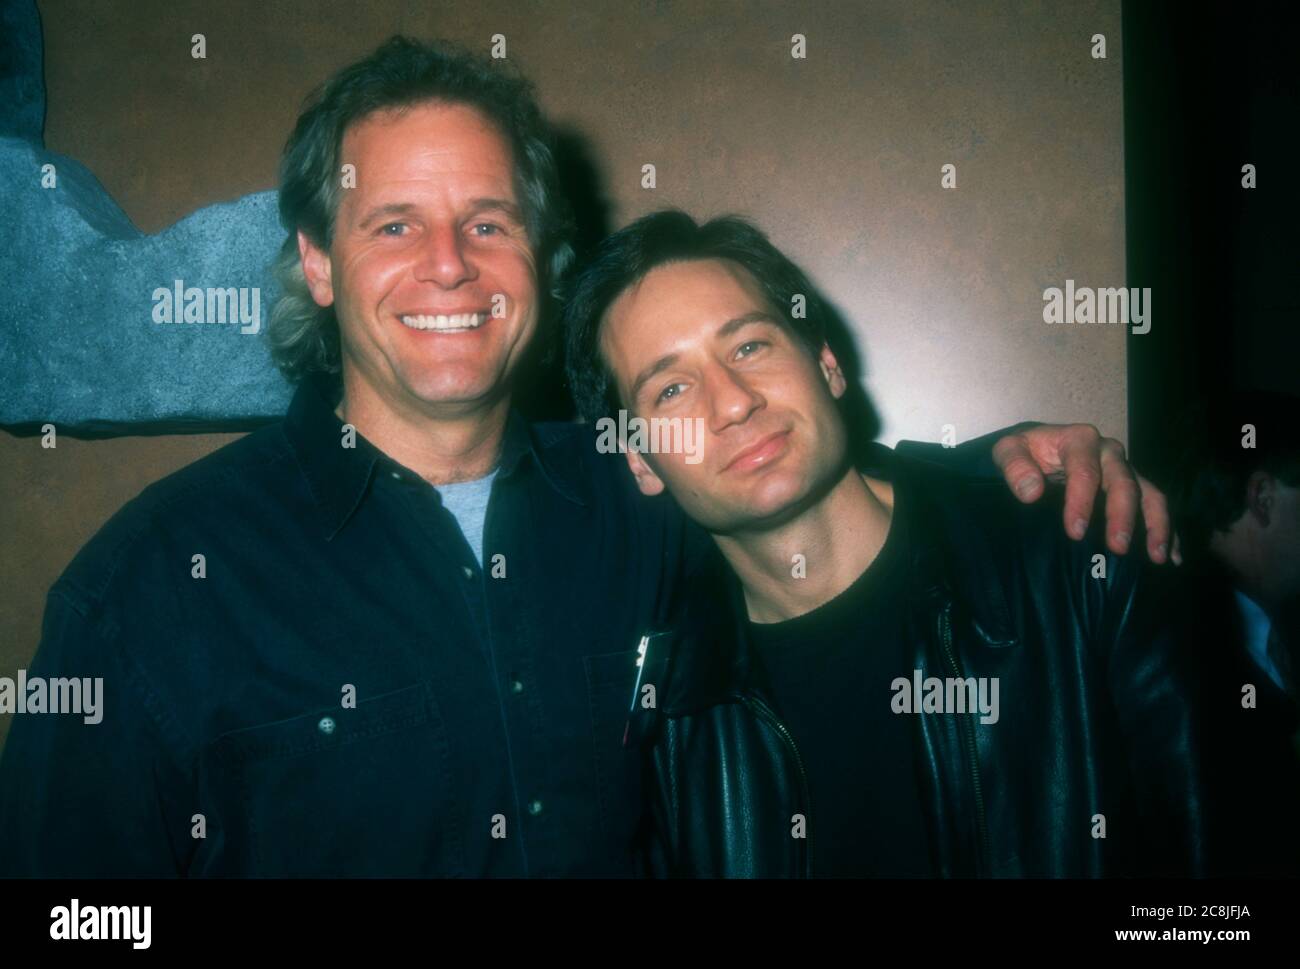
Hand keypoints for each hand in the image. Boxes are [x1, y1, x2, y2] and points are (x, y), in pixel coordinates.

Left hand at [992, 424, 1179, 563]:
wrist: (1037, 448)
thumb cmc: (1024, 452)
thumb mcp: (1009, 450)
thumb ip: (1015, 465)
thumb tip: (1031, 492)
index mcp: (1079, 440)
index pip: (1085, 471)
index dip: (1082, 502)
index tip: (1076, 532)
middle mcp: (1109, 453)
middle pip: (1124, 482)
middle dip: (1122, 516)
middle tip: (1117, 548)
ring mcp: (1125, 470)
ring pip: (1149, 493)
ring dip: (1156, 524)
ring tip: (1156, 556)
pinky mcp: (1135, 486)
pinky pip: (1156, 506)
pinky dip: (1167, 530)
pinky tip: (1172, 557)